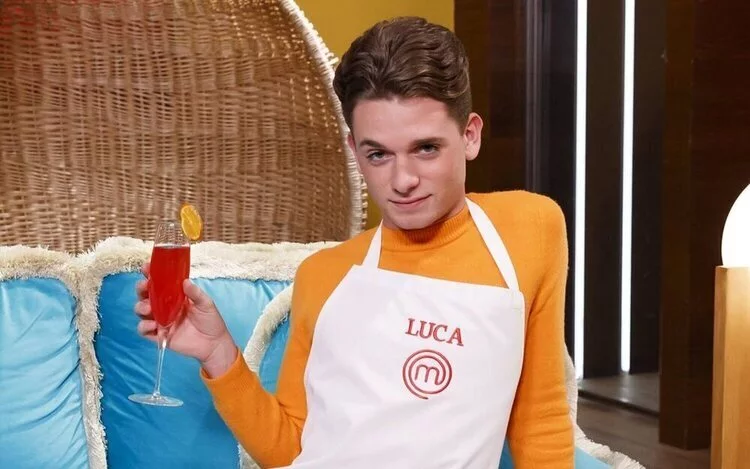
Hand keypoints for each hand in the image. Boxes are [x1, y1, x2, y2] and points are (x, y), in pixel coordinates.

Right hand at [135, 263, 237, 377]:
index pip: (159, 283)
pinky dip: (144, 326)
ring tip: (148, 308)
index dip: (150, 274)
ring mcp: (160, 320)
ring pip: (141, 311)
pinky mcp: (159, 335)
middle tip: (144, 287)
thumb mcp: (206, 304)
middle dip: (141, 289)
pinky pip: (144, 330)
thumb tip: (185, 281)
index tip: (146, 267)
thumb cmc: (210, 321)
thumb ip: (195, 293)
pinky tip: (153, 325)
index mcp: (174, 296)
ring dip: (140, 307)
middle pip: (145, 295)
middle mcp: (164, 307)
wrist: (213, 344)